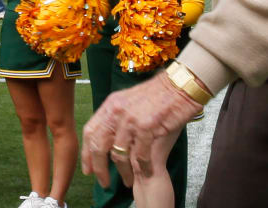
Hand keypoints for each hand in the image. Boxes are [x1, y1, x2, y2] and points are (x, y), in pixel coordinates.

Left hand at [81, 72, 201, 186]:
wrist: (180, 84)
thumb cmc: (160, 94)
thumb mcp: (130, 100)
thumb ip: (118, 116)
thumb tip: (109, 136)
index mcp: (110, 105)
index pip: (90, 131)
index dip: (86, 153)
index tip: (88, 169)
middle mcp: (116, 111)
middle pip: (99, 146)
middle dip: (99, 168)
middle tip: (103, 183)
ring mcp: (131, 119)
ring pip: (118, 154)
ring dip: (123, 172)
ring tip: (128, 182)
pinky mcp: (147, 126)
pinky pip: (140, 154)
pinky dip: (143, 166)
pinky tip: (147, 171)